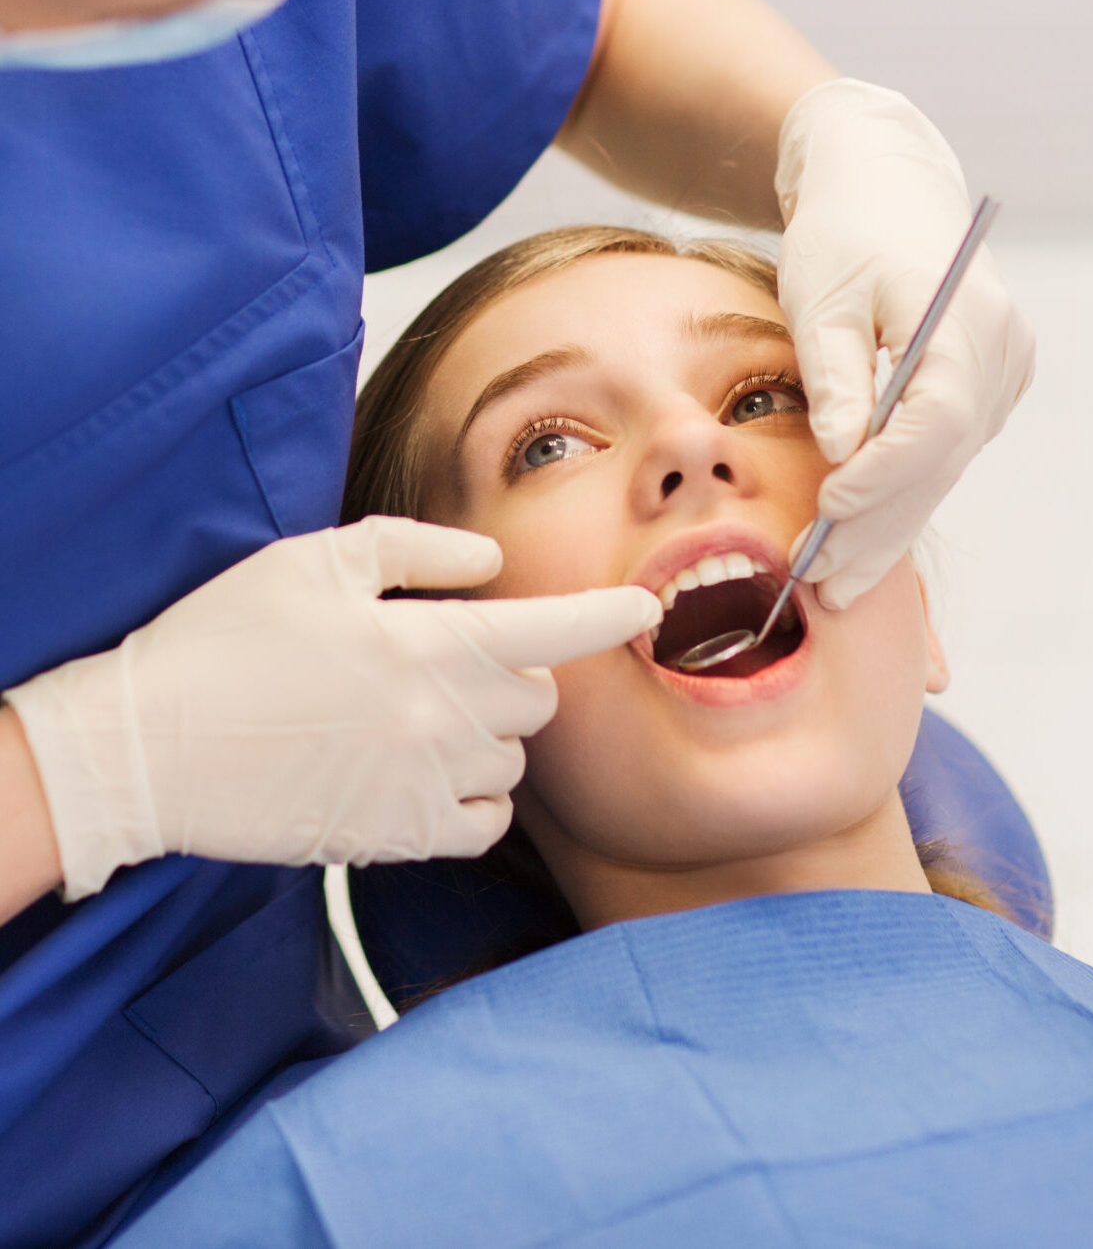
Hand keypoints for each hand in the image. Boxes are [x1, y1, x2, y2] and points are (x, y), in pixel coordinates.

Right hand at [8, 518, 661, 898]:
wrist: (149, 749)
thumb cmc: (226, 639)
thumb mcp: (316, 562)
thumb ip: (417, 551)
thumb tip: (490, 563)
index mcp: (431, 644)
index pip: (553, 630)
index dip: (608, 618)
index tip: (646, 612)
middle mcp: (443, 721)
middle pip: (537, 700)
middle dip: (514, 674)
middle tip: (452, 659)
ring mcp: (422, 787)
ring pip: (512, 764)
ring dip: (491, 738)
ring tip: (422, 717)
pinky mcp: (394, 839)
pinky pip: (482, 827)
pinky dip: (475, 800)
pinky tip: (430, 775)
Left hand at [776, 78, 1034, 608]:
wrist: (884, 185)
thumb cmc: (841, 233)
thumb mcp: (821, 298)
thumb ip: (834, 377)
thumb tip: (840, 457)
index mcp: (967, 320)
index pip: (936, 421)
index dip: (883, 476)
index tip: (828, 510)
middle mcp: (1001, 352)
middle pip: (942, 459)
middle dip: (880, 526)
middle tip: (822, 583)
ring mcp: (1002, 373)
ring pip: (943, 468)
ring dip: (889, 527)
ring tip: (835, 585)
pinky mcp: (987, 388)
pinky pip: (942, 456)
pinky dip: (901, 497)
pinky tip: (861, 545)